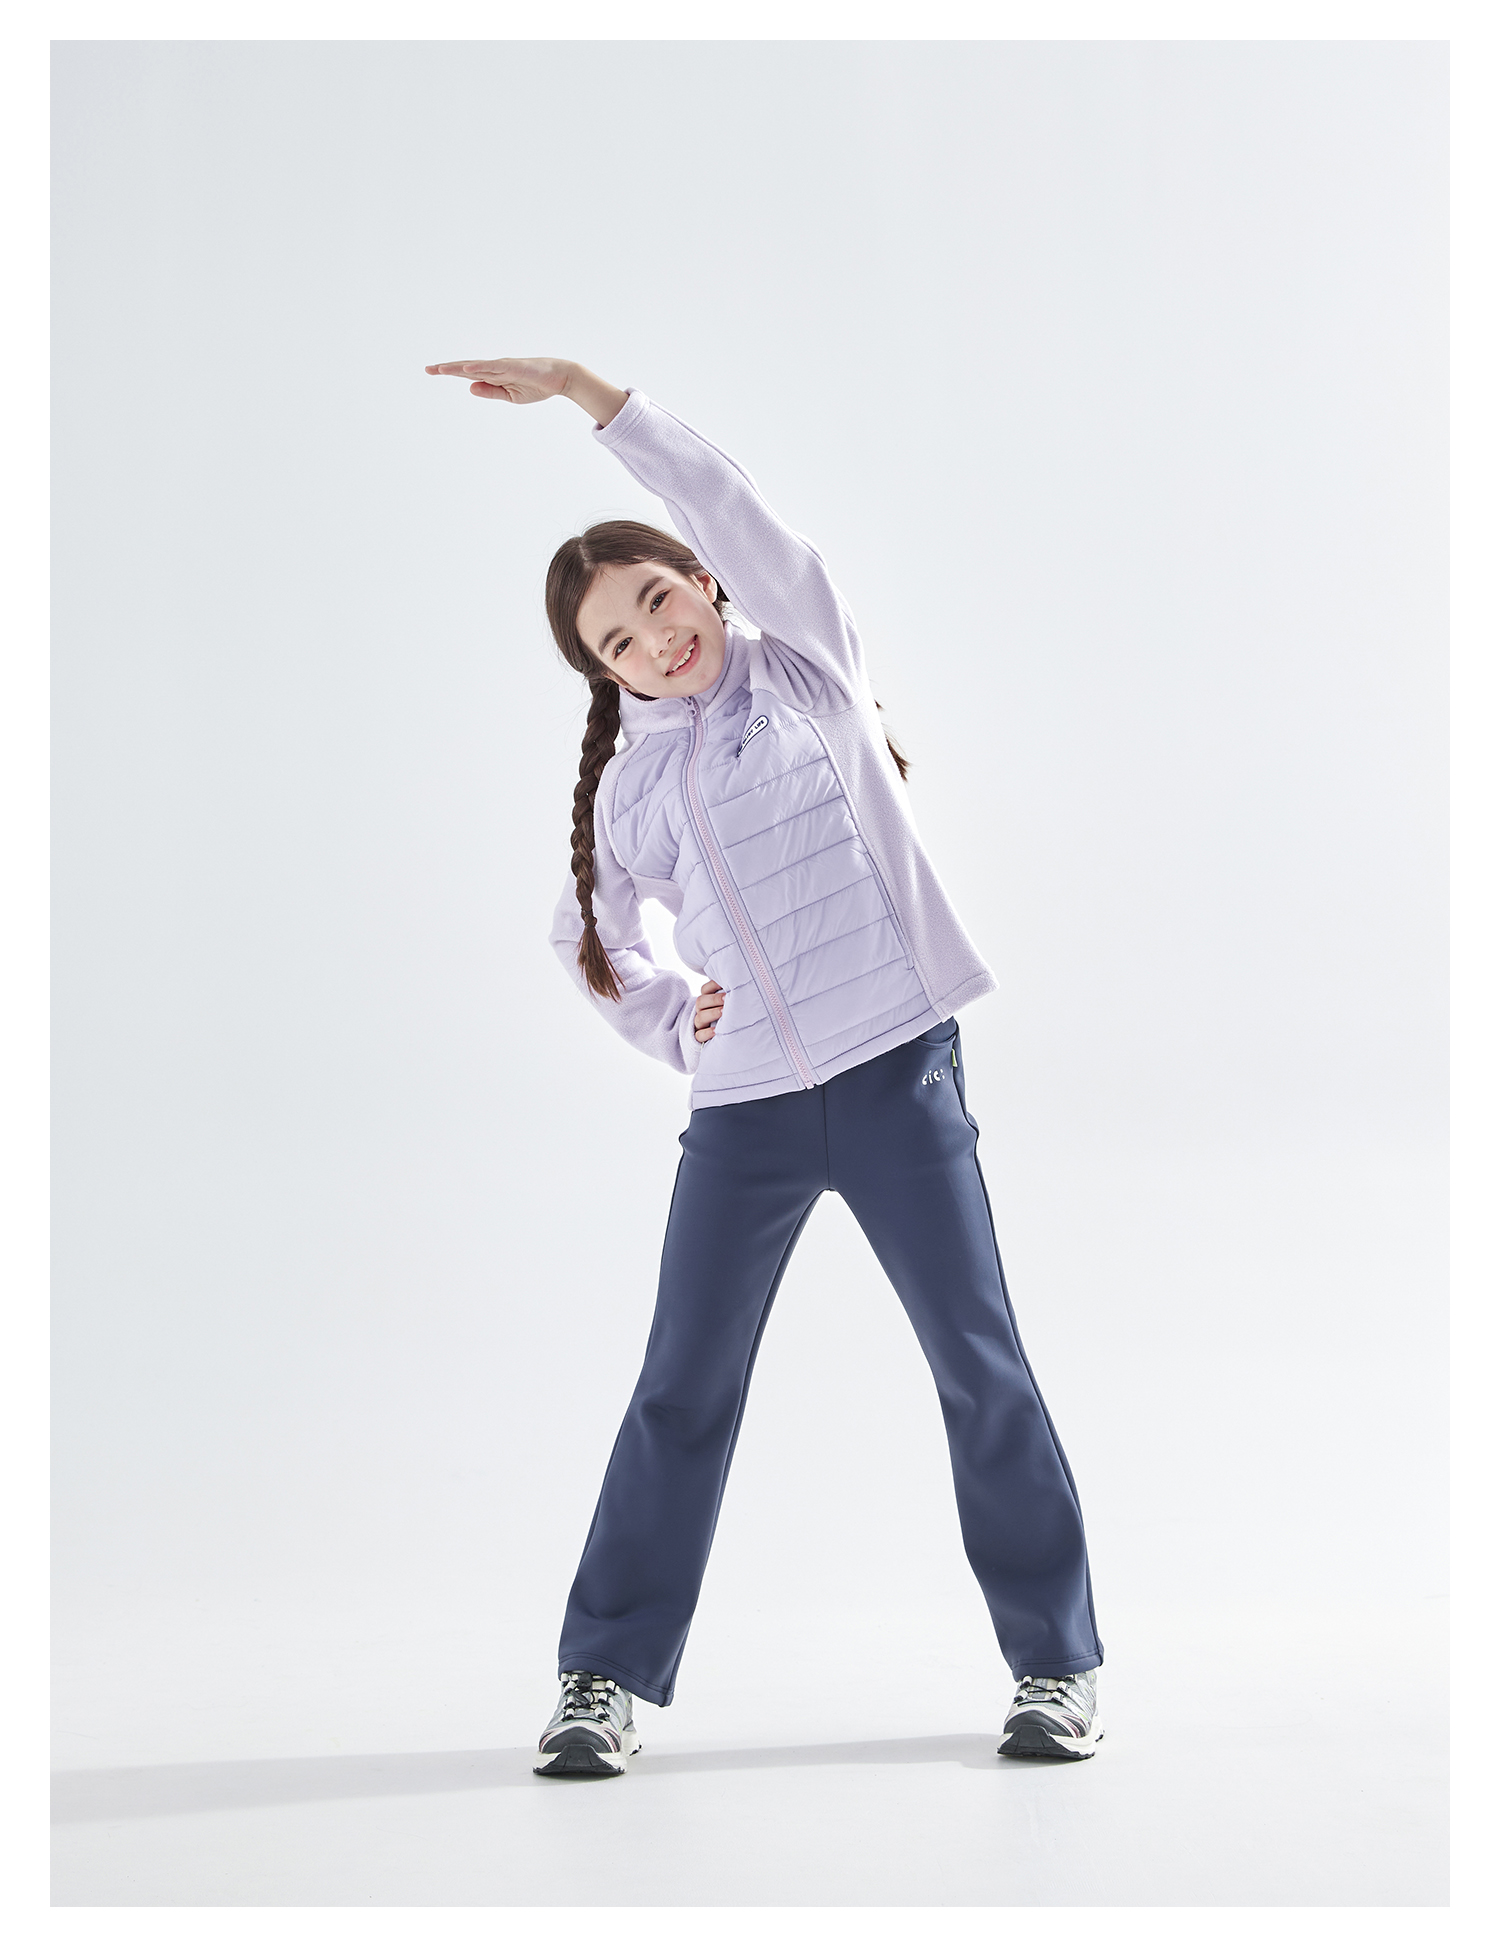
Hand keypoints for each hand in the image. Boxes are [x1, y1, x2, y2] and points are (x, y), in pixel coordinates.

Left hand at [424, 356, 574, 403]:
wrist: (559, 379)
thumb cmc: (536, 386)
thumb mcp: (509, 395)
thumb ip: (490, 391)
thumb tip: (469, 388)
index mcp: (493, 375)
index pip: (467, 373)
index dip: (449, 371)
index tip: (432, 371)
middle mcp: (494, 367)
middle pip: (466, 367)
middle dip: (447, 368)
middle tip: (427, 369)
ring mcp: (503, 366)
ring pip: (476, 366)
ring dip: (458, 367)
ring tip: (440, 369)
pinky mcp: (513, 367)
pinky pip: (493, 367)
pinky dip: (479, 368)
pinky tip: (466, 370)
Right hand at [693, 980, 724, 1043]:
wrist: (716, 1035)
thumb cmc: (726, 1014)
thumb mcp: (726, 1003)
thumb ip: (729, 994)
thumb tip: (740, 983)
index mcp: (706, 1000)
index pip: (705, 989)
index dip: (713, 985)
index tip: (727, 984)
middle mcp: (701, 1011)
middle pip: (700, 1002)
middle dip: (714, 999)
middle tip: (727, 998)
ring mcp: (699, 1024)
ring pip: (700, 1017)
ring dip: (712, 1013)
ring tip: (723, 1012)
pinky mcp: (699, 1037)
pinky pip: (699, 1035)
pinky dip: (707, 1033)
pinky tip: (715, 1031)